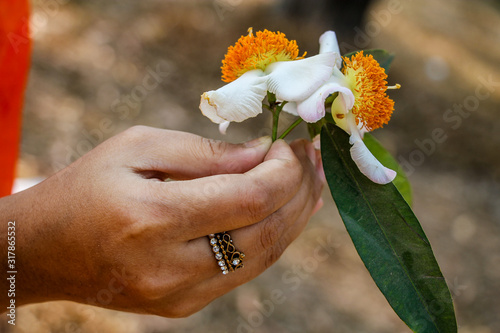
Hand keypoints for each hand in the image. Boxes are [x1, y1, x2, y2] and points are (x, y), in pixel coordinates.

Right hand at [1, 126, 323, 316]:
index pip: (248, 199)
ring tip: (311, 185)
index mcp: (153, 219)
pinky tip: (284, 214)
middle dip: (300, 193)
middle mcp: (170, 267)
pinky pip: (243, 271)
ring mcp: (178, 295)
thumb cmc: (87, 185)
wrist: (45, 249)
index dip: (283, 171)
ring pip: (263, 257)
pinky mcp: (182, 306)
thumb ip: (206, 153)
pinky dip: (271, 240)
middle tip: (314, 160)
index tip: (292, 145)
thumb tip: (263, 154)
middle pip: (265, 233)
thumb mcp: (138, 147)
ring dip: (295, 219)